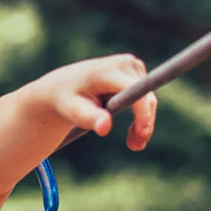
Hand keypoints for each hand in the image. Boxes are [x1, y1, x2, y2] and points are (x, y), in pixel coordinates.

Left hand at [34, 53, 157, 150]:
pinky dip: (141, 113)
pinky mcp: (134, 69)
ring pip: (148, 98)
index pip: (135, 92)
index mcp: (106, 71)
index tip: (142, 133)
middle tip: (135, 147)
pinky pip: (145, 95)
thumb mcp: (73, 112)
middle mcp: (123, 63)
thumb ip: (90, 118)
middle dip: (144, 123)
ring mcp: (131, 64)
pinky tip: (133, 129)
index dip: (143, 113)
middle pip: (145, 97)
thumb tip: (104, 128)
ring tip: (133, 143)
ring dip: (144, 121)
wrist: (62, 86)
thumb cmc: (66, 101)